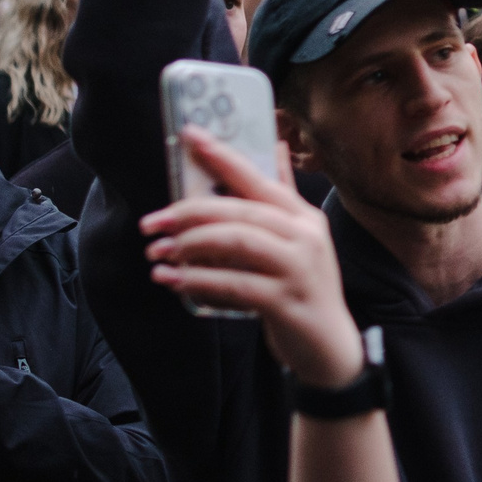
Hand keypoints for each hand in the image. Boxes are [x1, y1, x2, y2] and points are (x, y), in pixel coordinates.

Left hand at [141, 131, 365, 388]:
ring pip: (237, 242)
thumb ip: (281, 196)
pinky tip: (172, 280)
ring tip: (158, 253)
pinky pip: (234, 284)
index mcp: (302, 216)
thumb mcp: (297, 239)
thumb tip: (275, 148)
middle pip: (240, 210)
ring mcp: (299, 269)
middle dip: (189, 212)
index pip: (258, 177)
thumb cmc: (303, 287)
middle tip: (152, 223)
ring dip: (190, 244)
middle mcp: (305, 236)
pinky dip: (197, 280)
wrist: (329, 346)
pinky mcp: (286, 302)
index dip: (223, 155)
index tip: (189, 135)